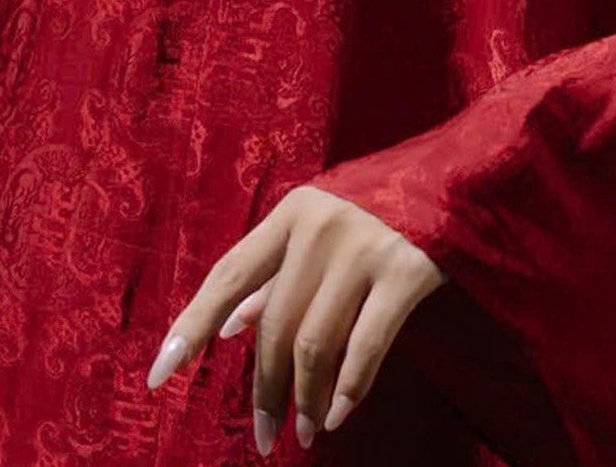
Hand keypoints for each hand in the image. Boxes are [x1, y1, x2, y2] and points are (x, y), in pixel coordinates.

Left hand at [145, 184, 444, 452]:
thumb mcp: (320, 223)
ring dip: (306, 399)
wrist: (456, 176)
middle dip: (264, 390)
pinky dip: (349, 388)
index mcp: (291, 213)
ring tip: (308, 433)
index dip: (191, 326)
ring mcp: (364, 250)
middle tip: (262, 438)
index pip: (228, 275)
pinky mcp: (407, 272)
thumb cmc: (379, 202)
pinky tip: (341, 413)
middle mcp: (320, 229)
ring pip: (315, 343)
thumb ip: (276, 271)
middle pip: (274, 326)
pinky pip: (367, 345)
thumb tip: (231, 325)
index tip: (159, 376)